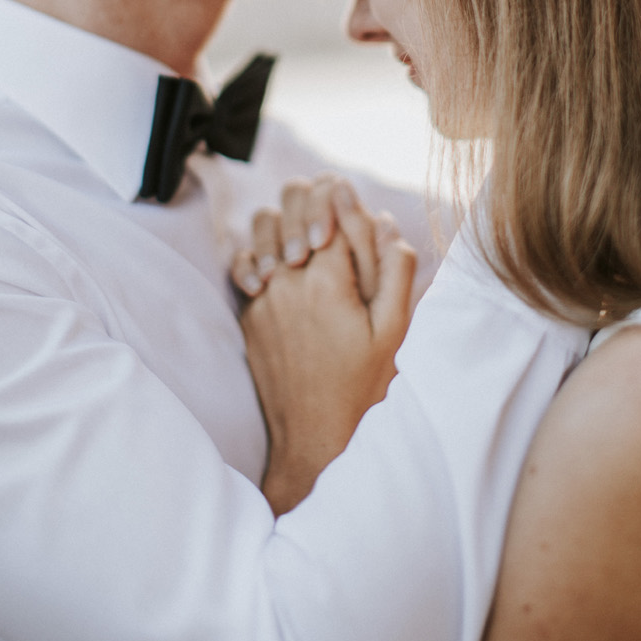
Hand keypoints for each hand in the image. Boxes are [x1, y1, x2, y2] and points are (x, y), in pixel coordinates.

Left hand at [232, 180, 415, 514]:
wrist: (314, 442)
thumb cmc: (364, 389)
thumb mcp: (394, 331)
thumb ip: (395, 268)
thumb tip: (383, 219)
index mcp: (329, 280)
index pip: (333, 200)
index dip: (346, 198)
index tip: (355, 209)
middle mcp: (288, 280)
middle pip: (294, 201)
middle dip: (316, 199)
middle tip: (334, 222)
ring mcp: (263, 297)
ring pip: (263, 225)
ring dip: (286, 223)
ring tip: (308, 245)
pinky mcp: (249, 315)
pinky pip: (246, 262)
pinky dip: (261, 253)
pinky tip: (280, 270)